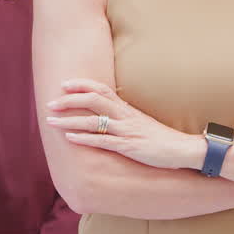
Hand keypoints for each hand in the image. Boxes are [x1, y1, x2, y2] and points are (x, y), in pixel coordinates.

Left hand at [45, 79, 200, 169]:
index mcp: (127, 109)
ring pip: (93, 121)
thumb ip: (124, 117)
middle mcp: (125, 116)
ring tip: (51, 121)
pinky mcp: (129, 147)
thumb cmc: (160, 138)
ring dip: (69, 120)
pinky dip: (84, 139)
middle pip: (93, 100)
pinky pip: (103, 141)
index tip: (64, 84)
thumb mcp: (140, 122)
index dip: (81, 85)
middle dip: (69, 100)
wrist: (183, 149)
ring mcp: (126, 131)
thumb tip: (106, 114)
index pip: (101, 89)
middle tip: (51, 103)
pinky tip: (69, 138)